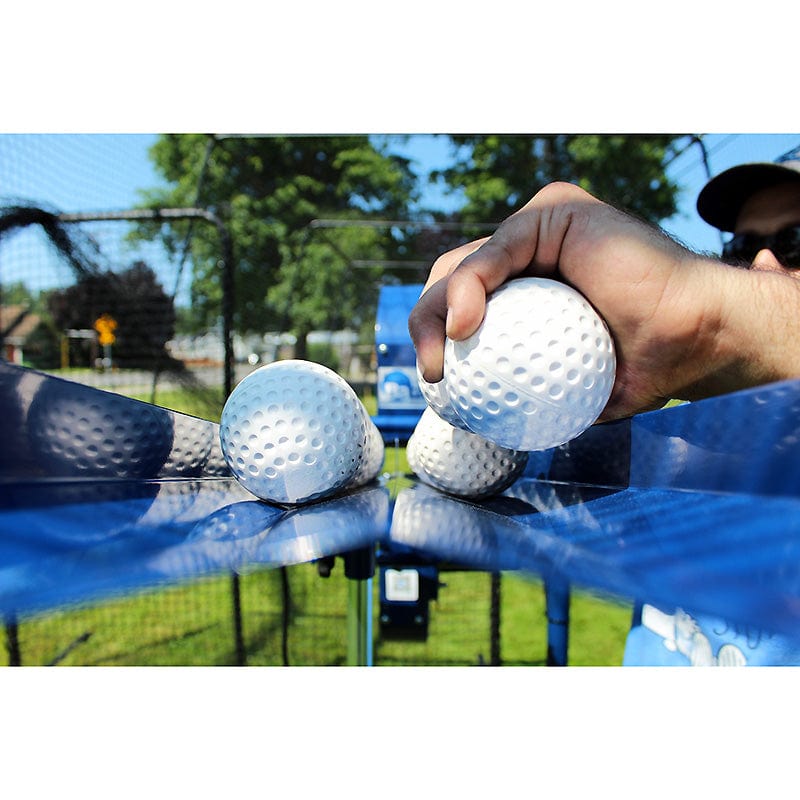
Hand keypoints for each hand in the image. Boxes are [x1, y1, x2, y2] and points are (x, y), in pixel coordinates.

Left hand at [408, 182, 799, 419]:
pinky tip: (462, 327)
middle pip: (452, 282)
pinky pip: (497, 250)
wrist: (696, 342)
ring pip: (463, 264)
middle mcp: (530, 254)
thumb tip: (482, 423)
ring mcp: (540, 230)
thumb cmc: (642, 367)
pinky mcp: (554, 214)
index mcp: (528, 290)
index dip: (436, 340)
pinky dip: (470, 287)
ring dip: (435, 312)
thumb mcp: (566, 388)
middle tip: (434, 376)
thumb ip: (524, 391)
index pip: (463, 307)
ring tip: (442, 360)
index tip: (438, 387)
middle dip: (426, 326)